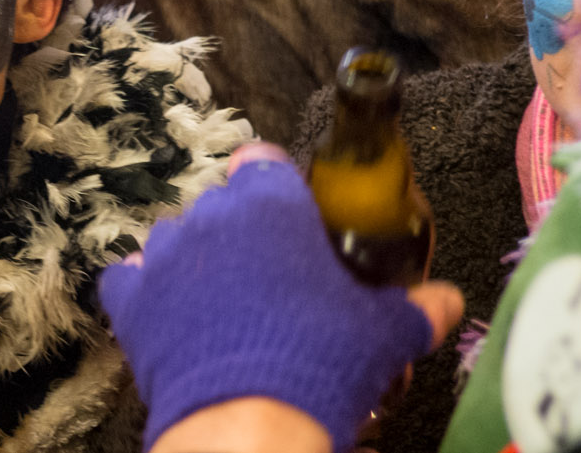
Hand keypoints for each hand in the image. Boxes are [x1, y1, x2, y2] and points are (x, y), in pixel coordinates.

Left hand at [101, 146, 463, 451]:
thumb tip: (451, 301)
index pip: (263, 161)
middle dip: (241, 232)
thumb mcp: (385, 332)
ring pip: (175, 239)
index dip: (275, 185)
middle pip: (221, 204)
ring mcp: (163, 255)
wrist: (249, 419)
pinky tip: (171, 317)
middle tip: (270, 278)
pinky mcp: (130, 300)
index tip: (291, 217)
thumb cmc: (324, 357)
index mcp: (271, 202)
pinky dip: (145, 293)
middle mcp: (211, 215)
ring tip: (224, 306)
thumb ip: (418, 309)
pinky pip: (130, 280)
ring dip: (195, 262)